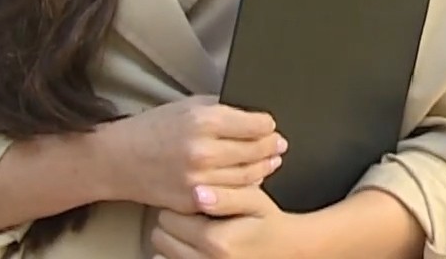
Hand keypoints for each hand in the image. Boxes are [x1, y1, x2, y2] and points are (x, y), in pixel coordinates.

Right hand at [98, 95, 285, 214]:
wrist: (118, 160)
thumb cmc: (152, 129)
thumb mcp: (188, 106)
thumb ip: (221, 109)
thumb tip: (252, 115)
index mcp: (204, 121)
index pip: (256, 125)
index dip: (268, 125)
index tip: (271, 126)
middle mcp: (204, 151)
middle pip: (257, 151)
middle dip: (272, 146)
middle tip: (278, 144)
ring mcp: (199, 180)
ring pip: (249, 176)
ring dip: (265, 168)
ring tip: (270, 161)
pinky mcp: (194, 201)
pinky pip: (230, 194)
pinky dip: (243, 186)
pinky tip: (248, 178)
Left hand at [150, 186, 306, 258]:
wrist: (285, 250)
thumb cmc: (266, 221)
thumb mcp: (254, 200)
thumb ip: (227, 196)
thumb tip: (197, 193)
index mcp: (217, 240)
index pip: (168, 217)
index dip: (178, 205)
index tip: (192, 201)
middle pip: (160, 237)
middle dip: (172, 223)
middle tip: (193, 216)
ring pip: (160, 255)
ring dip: (171, 242)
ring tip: (193, 232)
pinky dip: (173, 256)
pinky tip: (191, 247)